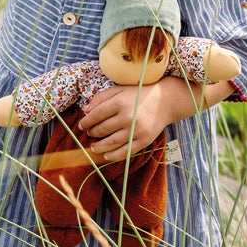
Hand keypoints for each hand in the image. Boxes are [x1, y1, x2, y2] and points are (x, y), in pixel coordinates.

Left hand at [78, 76, 232, 162]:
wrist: (165, 101)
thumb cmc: (138, 94)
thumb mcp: (119, 90)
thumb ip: (101, 98)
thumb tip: (85, 111)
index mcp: (121, 102)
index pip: (97, 114)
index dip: (86, 121)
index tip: (81, 125)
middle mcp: (128, 116)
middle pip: (103, 129)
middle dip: (92, 133)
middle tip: (88, 134)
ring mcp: (137, 130)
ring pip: (111, 143)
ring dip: (99, 146)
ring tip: (93, 147)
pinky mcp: (144, 141)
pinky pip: (125, 152)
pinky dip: (113, 156)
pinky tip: (105, 156)